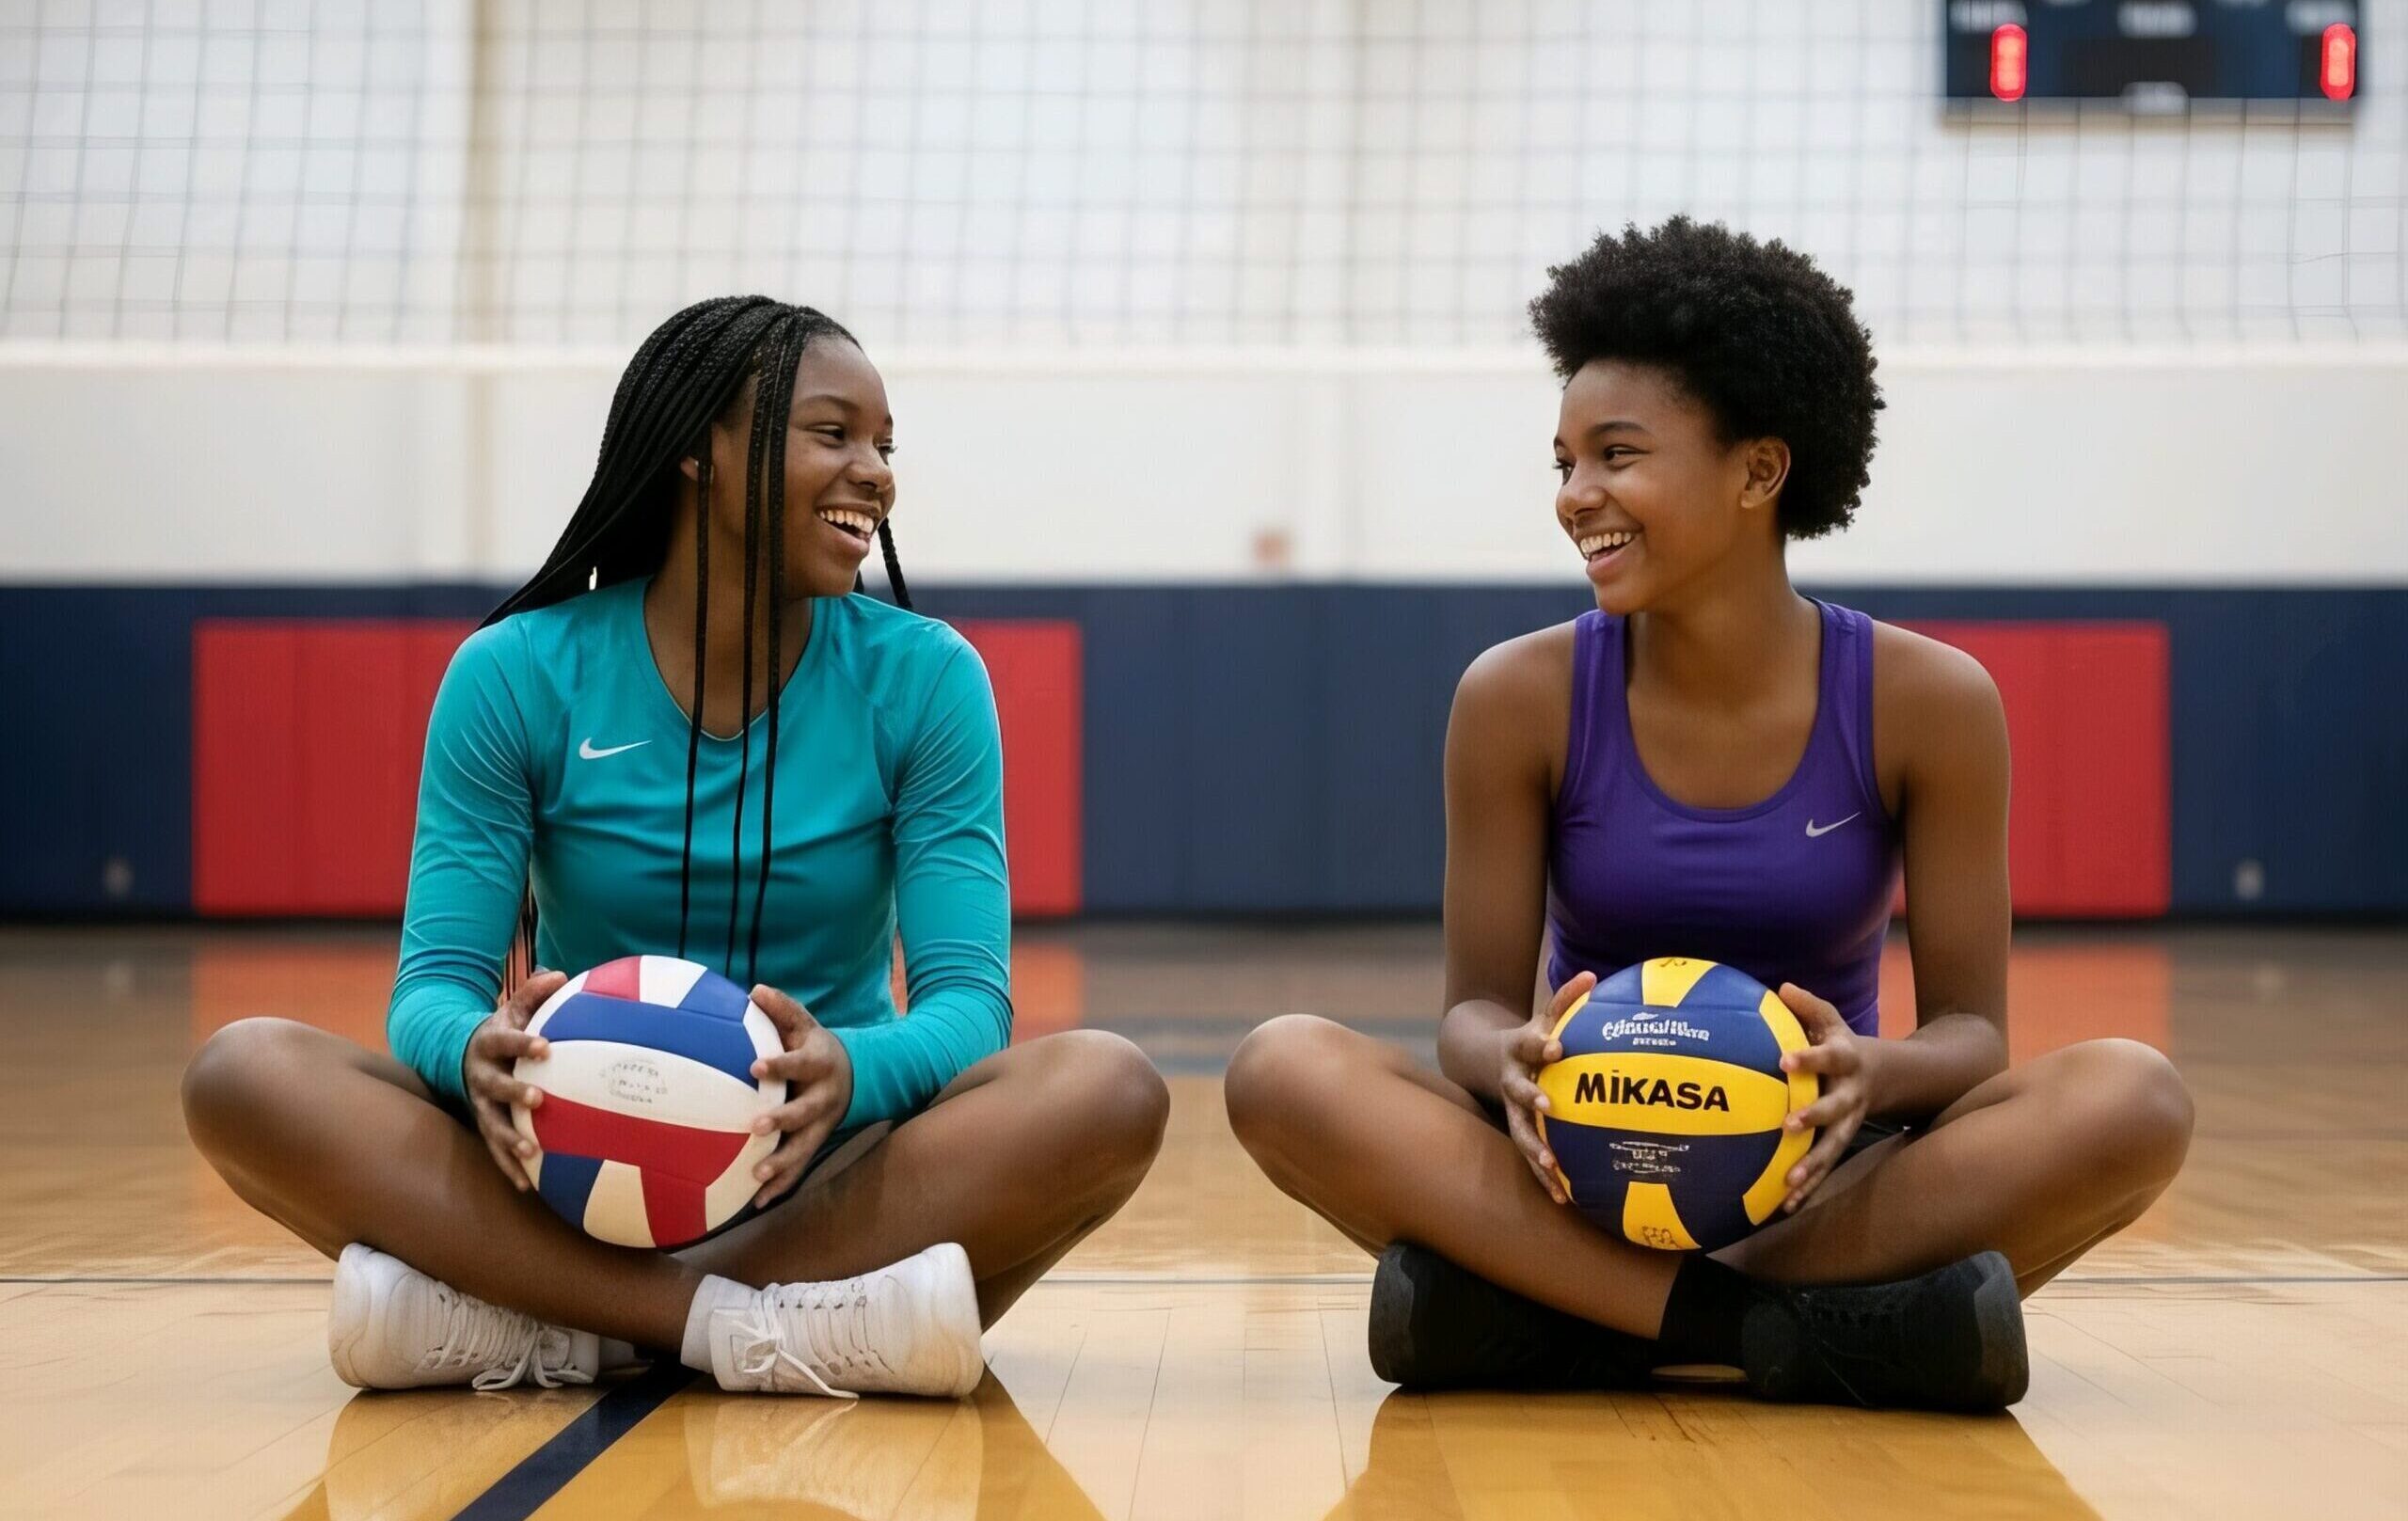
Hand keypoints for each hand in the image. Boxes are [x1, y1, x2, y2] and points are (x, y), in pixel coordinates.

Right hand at [462, 968, 566, 1191]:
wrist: (461, 1052)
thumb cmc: (503, 1029)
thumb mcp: (513, 1007)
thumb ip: (535, 992)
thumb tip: (563, 974)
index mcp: (489, 1042)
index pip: (506, 1040)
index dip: (524, 1043)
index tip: (545, 1046)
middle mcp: (481, 1075)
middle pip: (495, 1086)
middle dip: (514, 1092)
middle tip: (538, 1099)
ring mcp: (480, 1103)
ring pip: (491, 1123)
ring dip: (510, 1139)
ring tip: (532, 1153)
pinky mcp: (484, 1124)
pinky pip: (495, 1148)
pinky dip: (509, 1167)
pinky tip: (528, 1185)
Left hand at [747, 985, 854, 1207]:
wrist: (854, 1075)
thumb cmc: (815, 1047)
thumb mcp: (805, 1025)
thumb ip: (782, 1009)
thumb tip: (754, 990)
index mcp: (819, 1064)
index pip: (798, 1063)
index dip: (779, 1065)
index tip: (754, 1066)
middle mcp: (823, 1097)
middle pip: (805, 1111)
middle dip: (782, 1120)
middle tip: (756, 1126)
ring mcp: (821, 1125)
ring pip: (804, 1147)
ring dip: (782, 1163)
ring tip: (756, 1175)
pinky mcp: (815, 1143)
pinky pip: (799, 1168)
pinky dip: (780, 1186)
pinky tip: (757, 1202)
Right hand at [1501, 971, 1594, 1205]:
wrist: (1481, 1059)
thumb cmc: (1528, 1038)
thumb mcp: (1543, 1015)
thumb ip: (1567, 998)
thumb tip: (1594, 976)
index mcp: (1520, 1049)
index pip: (1531, 1044)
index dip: (1542, 1045)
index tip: (1557, 1047)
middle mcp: (1512, 1080)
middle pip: (1519, 1091)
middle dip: (1532, 1098)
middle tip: (1549, 1108)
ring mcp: (1511, 1108)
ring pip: (1520, 1131)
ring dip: (1535, 1149)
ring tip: (1553, 1168)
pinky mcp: (1517, 1129)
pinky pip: (1529, 1155)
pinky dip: (1543, 1176)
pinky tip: (1562, 1198)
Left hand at [1775, 982, 1875, 1213]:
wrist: (1886, 1076)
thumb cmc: (1843, 1043)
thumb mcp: (1831, 1019)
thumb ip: (1808, 1005)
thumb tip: (1781, 987)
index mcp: (1847, 1060)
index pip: (1828, 1057)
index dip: (1809, 1059)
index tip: (1785, 1060)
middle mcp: (1851, 1095)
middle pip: (1835, 1109)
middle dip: (1814, 1117)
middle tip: (1788, 1126)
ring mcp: (1849, 1123)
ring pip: (1833, 1148)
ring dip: (1812, 1167)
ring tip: (1789, 1185)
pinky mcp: (1840, 1144)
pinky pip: (1825, 1168)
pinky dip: (1807, 1188)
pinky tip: (1783, 1207)